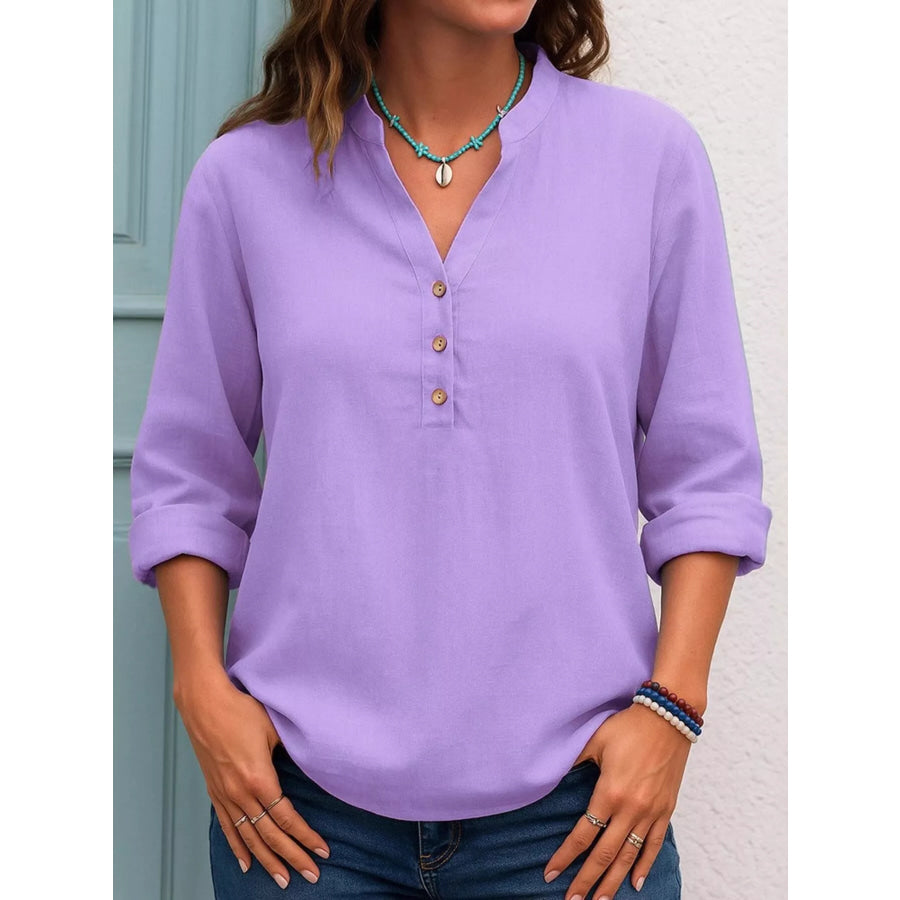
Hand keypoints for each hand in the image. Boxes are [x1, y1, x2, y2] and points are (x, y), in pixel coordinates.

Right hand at [175, 673, 330, 888]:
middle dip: (292, 857)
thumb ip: (292, 750)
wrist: (205, 704)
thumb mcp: (275, 728)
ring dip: (267, 861)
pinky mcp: (214, 791)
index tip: (322, 851)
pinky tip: (247, 864)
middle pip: (270, 836)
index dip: (306, 838)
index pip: (287, 819)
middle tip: (311, 876)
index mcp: (259, 780)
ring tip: (283, 879)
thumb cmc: (241, 710)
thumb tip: (311, 762)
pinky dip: (238, 848)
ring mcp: (225, 795)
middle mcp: (241, 794)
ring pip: (249, 838)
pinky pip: (227, 827)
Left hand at [543, 703, 690, 897]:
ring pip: (629, 856)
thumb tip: (551, 771)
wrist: (668, 719)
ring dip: (613, 882)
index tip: (551, 873)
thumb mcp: (595, 741)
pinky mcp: (666, 810)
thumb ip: (575, 761)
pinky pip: (654, 844)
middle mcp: (630, 809)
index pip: (583, 834)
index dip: (566, 856)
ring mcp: (650, 812)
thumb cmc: (628, 726)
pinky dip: (644, 865)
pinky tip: (635, 882)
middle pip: (604, 854)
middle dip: (587, 880)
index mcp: (609, 792)